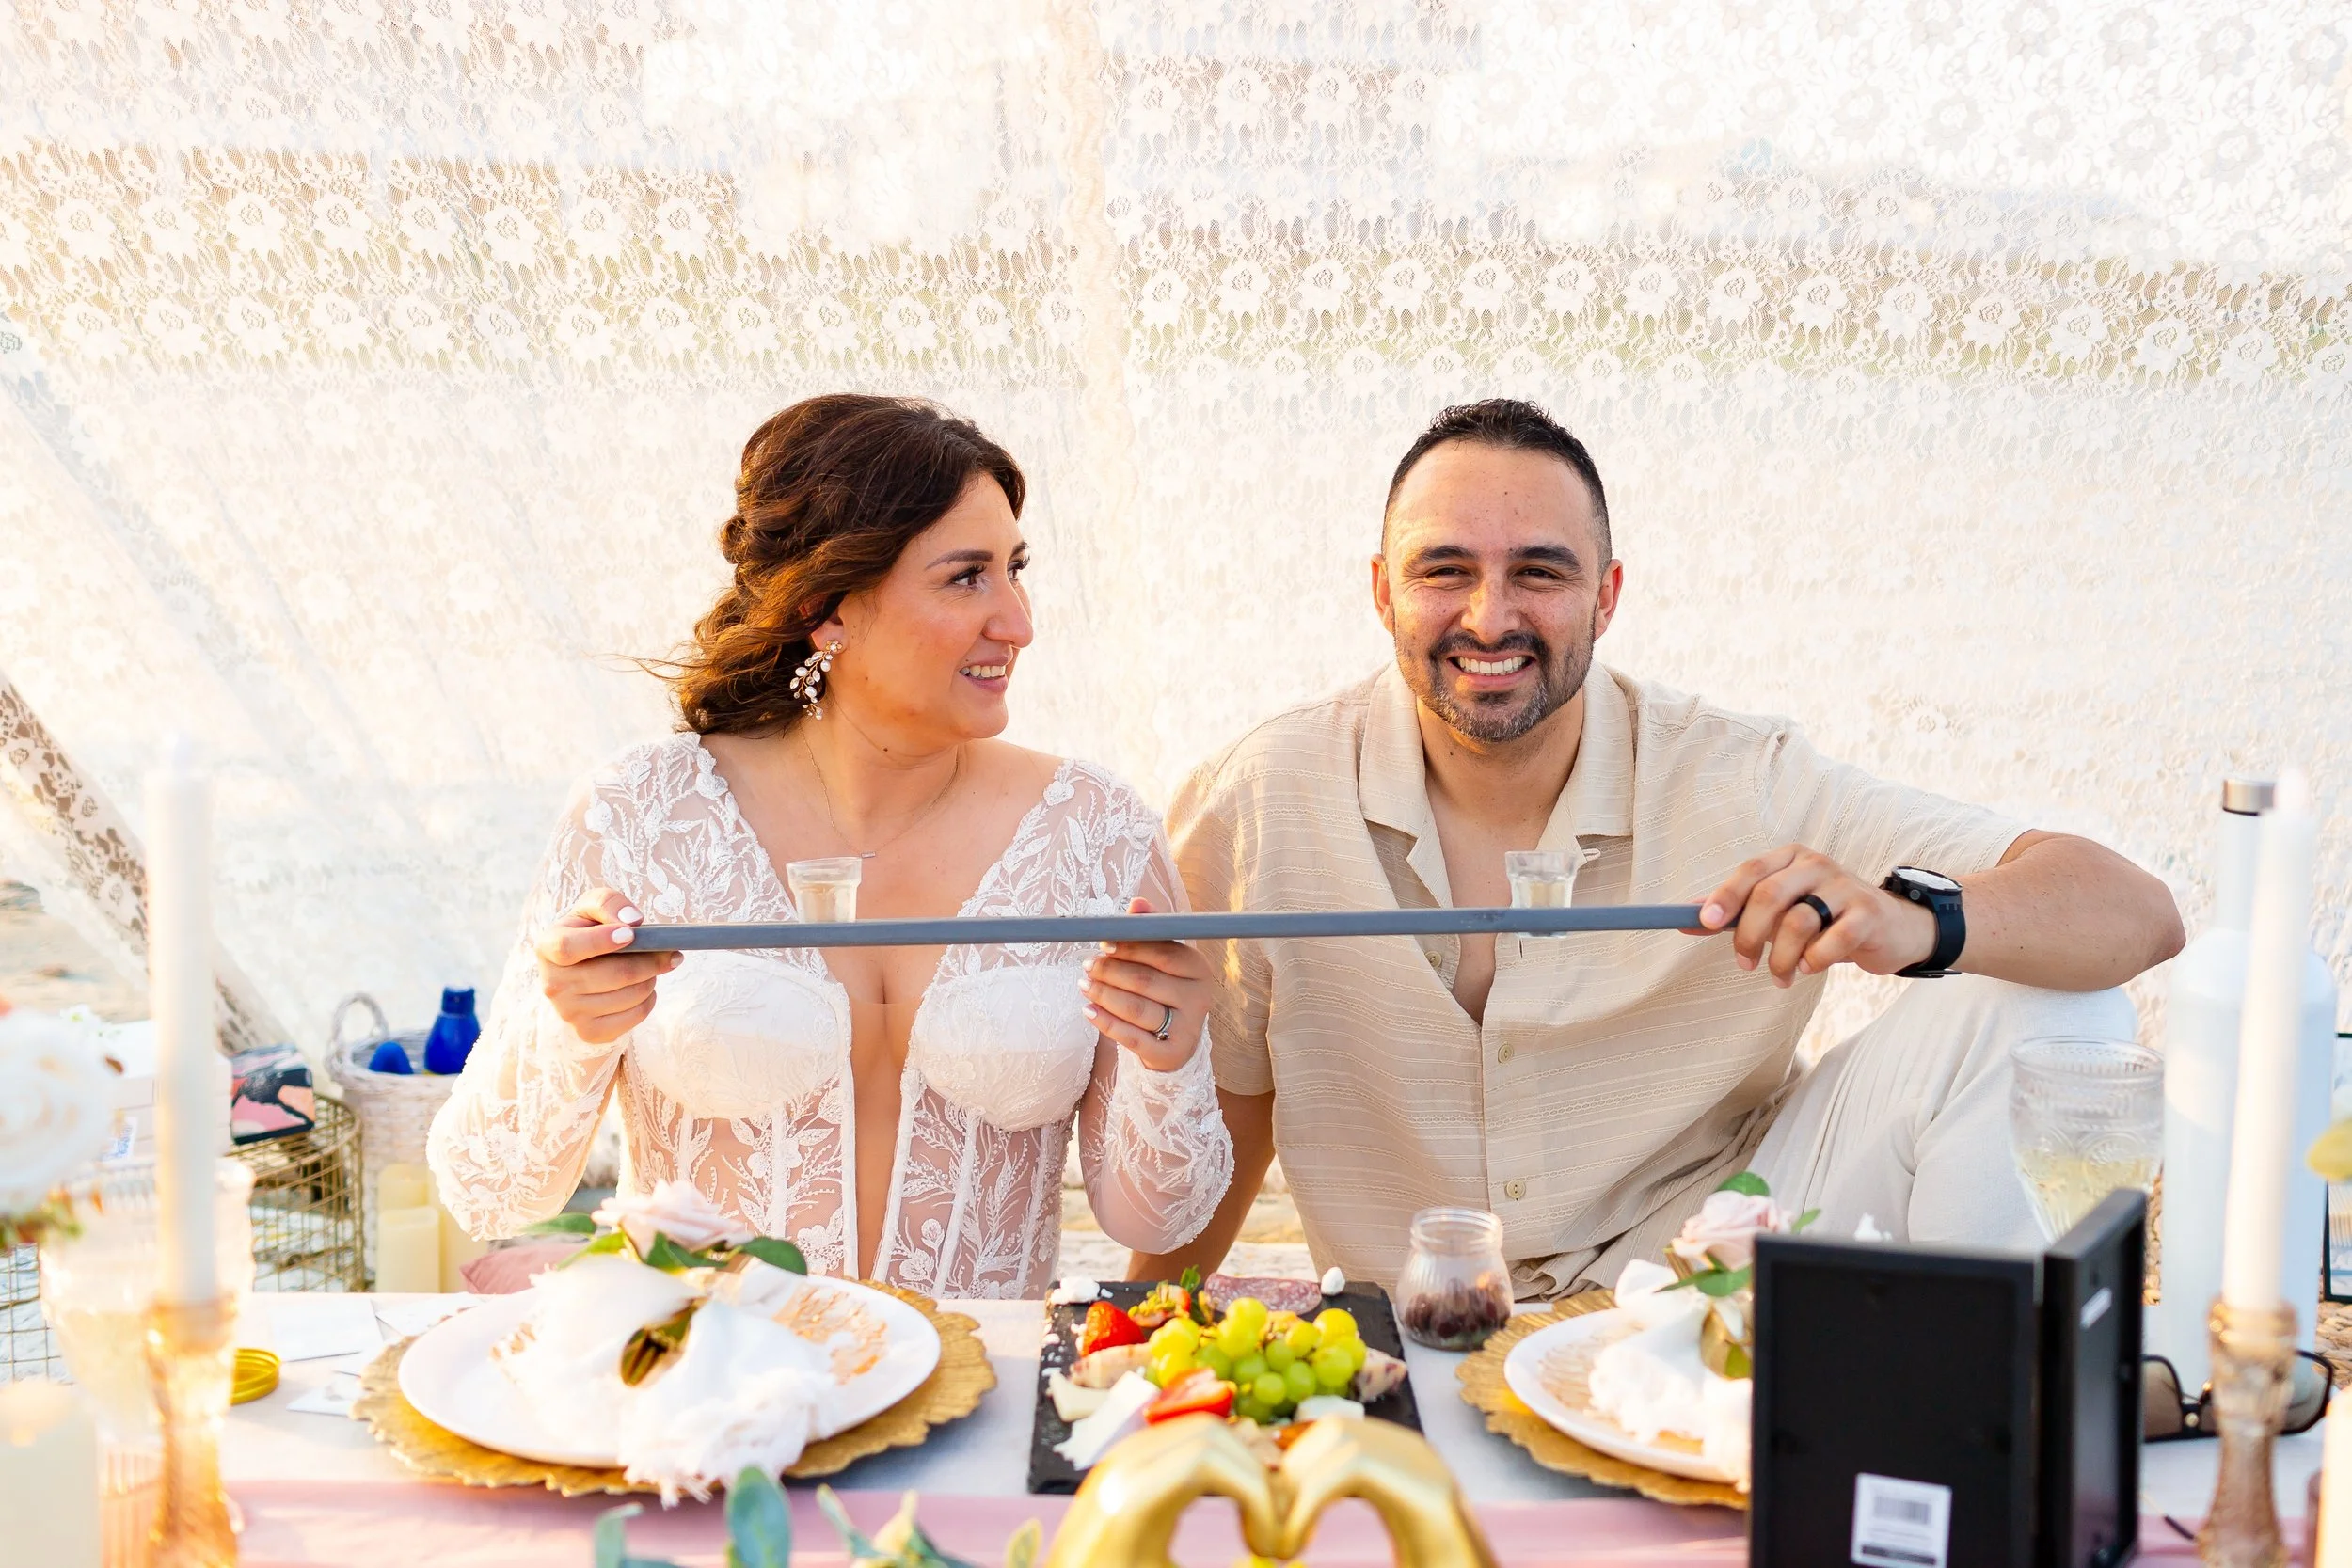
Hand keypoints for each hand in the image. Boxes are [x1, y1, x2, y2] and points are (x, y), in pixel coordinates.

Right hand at [534, 888, 680, 1043]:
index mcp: (547, 947)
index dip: (601, 941)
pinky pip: (635, 1015)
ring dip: (652, 978)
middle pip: (614, 974)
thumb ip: (609, 903)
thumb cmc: (589, 931)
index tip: (631, 934)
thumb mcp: (593, 907)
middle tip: (669, 951)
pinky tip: (643, 987)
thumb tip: (632, 922)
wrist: (580, 970)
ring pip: (630, 995)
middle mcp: (553, 984)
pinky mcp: (589, 1032)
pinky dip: (649, 999)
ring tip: (651, 967)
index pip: (568, 948)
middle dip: (650, 960)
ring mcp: (569, 1013)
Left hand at [1081, 898, 1214, 1070]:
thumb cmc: (1163, 991)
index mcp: (1198, 968)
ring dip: (1104, 995)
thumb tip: (1137, 902)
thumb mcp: (1162, 959)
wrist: (1175, 1041)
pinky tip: (1087, 1010)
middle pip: (1146, 981)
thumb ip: (1150, 930)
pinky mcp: (1171, 1054)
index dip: (1129, 946)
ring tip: (1084, 985)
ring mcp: (1188, 1028)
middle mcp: (1199, 997)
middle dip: (1111, 971)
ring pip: (1137, 1009)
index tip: (1103, 943)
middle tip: (1087, 965)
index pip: (1162, 952)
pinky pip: (1132, 1038)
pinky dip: (1106, 1023)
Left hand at [1690, 845, 1938, 986]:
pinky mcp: (1869, 914)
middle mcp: (1816, 865)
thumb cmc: (1825, 918)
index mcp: (1790, 858)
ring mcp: (1845, 887)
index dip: (1726, 895)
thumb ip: (1737, 912)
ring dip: (1780, 958)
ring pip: (1798, 921)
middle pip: (1770, 895)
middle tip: (1744, 964)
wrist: (1891, 927)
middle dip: (1748, 935)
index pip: (1751, 870)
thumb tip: (1686, 920)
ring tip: (1779, 976)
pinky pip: (1833, 939)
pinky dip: (1814, 959)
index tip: (1705, 922)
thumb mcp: (1781, 909)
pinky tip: (1808, 968)